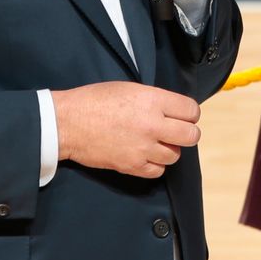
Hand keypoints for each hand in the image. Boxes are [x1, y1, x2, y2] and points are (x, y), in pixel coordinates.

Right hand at [51, 81, 200, 178]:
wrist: (68, 123)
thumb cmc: (95, 100)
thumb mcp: (130, 88)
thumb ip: (155, 100)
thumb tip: (173, 110)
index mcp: (153, 100)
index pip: (192, 110)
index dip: (189, 113)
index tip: (183, 115)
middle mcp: (152, 124)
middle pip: (191, 135)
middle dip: (186, 133)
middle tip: (175, 131)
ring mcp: (143, 147)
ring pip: (175, 155)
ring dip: (169, 149)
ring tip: (155, 142)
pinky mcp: (132, 165)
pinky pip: (158, 171)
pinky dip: (155, 165)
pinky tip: (145, 155)